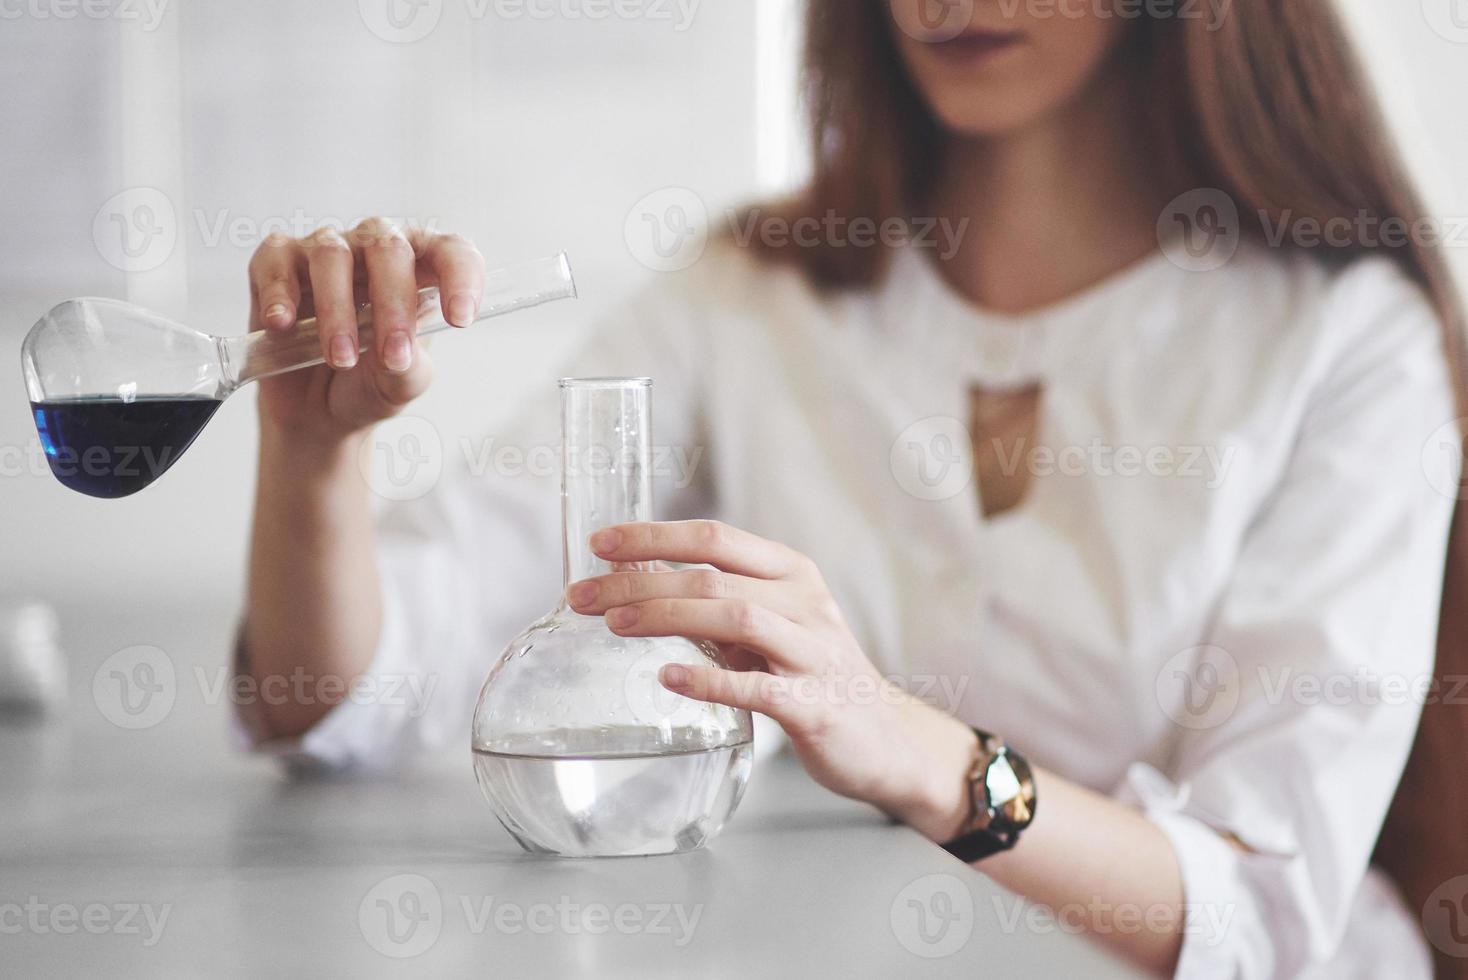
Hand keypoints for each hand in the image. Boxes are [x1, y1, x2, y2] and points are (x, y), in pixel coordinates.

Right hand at [245, 218, 485, 441]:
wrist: (318, 413)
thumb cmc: (369, 385)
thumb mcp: (401, 385)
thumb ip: (409, 367)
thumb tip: (397, 352)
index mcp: (421, 271)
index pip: (451, 252)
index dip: (460, 277)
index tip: (460, 319)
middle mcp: (375, 250)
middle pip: (388, 247)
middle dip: (392, 303)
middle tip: (390, 355)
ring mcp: (325, 251)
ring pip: (332, 254)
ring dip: (337, 310)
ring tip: (340, 359)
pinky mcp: (277, 263)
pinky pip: (277, 260)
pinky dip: (280, 292)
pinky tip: (284, 324)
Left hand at [567, 520, 979, 840]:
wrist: (884, 737)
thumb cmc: (812, 675)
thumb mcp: (768, 624)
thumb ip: (714, 600)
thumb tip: (634, 575)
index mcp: (790, 572)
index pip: (714, 537)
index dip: (653, 535)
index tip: (598, 543)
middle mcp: (804, 602)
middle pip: (713, 576)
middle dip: (638, 581)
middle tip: (581, 596)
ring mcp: (812, 652)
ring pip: (735, 616)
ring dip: (667, 616)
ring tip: (613, 625)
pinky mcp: (815, 705)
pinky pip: (758, 687)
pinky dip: (709, 681)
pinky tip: (668, 681)